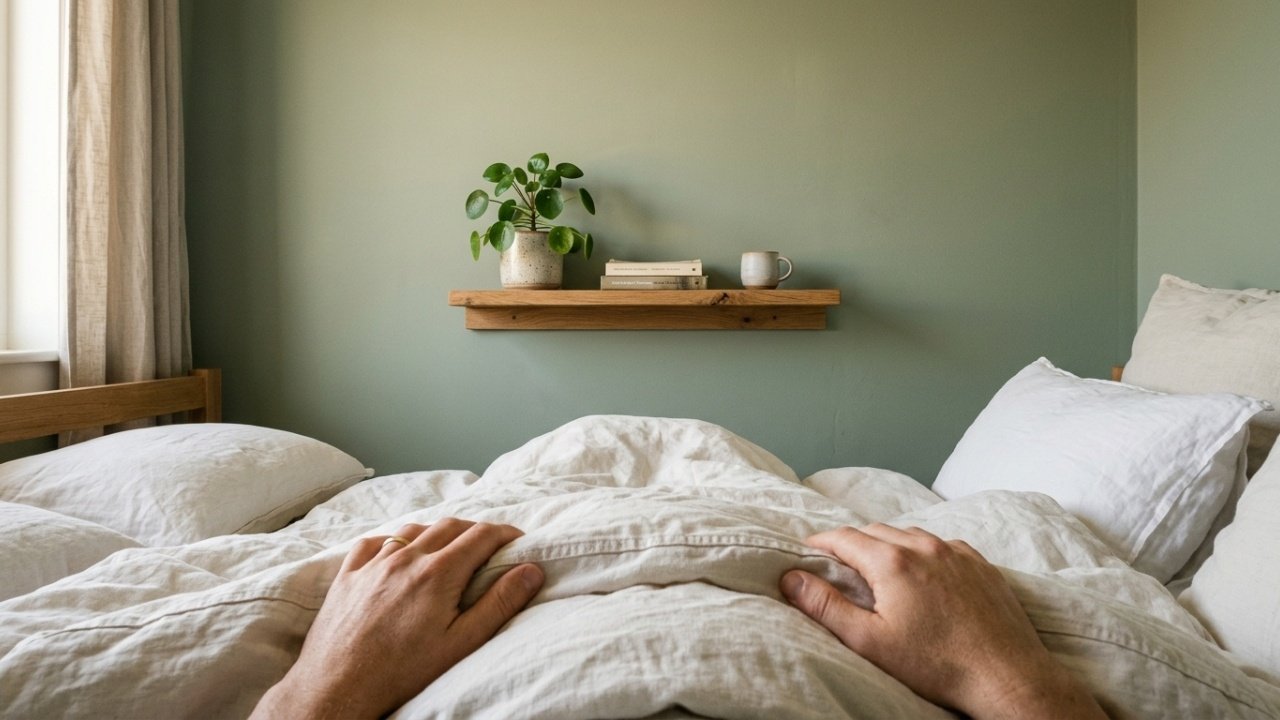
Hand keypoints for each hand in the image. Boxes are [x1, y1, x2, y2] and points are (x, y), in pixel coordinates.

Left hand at [252, 519, 543, 719]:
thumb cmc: (403, 671)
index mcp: (438, 572)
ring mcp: (373, 563)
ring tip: (448, 550)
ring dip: (437, 533)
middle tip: (490, 547)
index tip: (518, 541)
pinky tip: (398, 555)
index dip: (506, 534)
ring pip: (413, 529)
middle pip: (450, 526)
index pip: (482, 535)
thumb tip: (531, 570)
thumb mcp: (461, 643)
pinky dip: (393, 541)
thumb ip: (499, 603)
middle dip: (476, 530)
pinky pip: (374, 542)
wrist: (338, 687)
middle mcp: (406, 557)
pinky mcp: (348, 575)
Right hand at [781, 524, 1104, 719]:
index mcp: (892, 561)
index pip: (843, 537)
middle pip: (875, 531)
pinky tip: (922, 576)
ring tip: (877, 569)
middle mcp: (924, 545)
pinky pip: (941, 545)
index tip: (808, 552)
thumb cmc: (936, 664)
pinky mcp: (980, 563)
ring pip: (909, 535)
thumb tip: (791, 578)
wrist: (1006, 675)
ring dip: (887, 545)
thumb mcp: (870, 641)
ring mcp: (956, 551)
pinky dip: (922, 552)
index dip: (820, 542)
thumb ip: (826, 606)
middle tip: (838, 565)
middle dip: (852, 543)